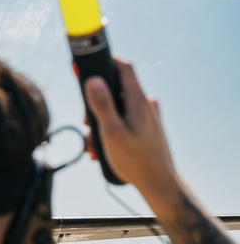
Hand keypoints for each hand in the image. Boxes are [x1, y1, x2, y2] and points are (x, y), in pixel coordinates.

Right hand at [84, 59, 176, 194]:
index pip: (123, 67)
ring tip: (93, 146)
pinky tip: (102, 150)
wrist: (159, 182)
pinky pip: (123, 121)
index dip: (103, 61)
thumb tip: (92, 80)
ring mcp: (147, 115)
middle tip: (85, 124)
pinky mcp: (146, 127)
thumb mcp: (112, 133)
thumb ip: (102, 105)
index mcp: (138, 100)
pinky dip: (110, 131)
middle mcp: (145, 104)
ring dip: (100, 123)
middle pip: (115, 89)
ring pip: (117, 108)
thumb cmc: (136, 160)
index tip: (85, 66)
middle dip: (95, 105)